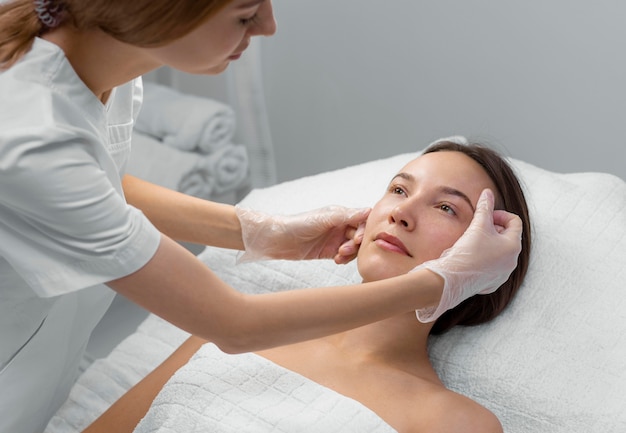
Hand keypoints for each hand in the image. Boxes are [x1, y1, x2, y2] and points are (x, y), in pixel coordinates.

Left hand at [235, 205, 370, 262]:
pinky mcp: (328, 252)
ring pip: (353, 248)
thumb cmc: (298, 224)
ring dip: (350, 253)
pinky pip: (344, 257)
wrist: (278, 239)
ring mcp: (335, 239)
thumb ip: (348, 216)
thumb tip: (369, 210)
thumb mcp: (325, 218)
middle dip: (356, 244)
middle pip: (359, 235)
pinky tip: (336, 260)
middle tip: (345, 249)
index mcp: (340, 214)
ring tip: (339, 256)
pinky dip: (344, 259)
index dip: (364, 230)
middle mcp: (340, 226)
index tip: (359, 239)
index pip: (362, 220)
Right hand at [413, 189, 522, 321]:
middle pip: (508, 237)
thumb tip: (487, 192)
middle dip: (494, 229)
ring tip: (473, 242)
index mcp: (513, 245)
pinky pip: (492, 267)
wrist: (453, 278)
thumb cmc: (468, 251)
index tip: (486, 215)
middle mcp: (512, 261)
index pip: (515, 222)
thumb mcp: (478, 225)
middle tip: (478, 227)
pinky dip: (484, 259)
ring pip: (500, 253)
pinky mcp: (492, 283)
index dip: (500, 214)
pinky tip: (470, 257)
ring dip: (489, 244)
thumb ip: (485, 207)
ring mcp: (503, 274)